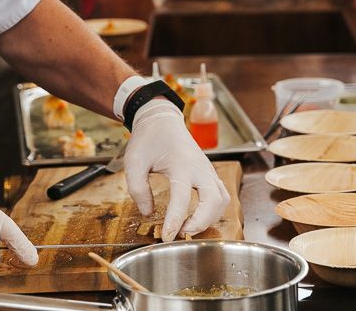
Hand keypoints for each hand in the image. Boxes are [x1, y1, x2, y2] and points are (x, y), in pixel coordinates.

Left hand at [123, 101, 229, 240]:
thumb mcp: (134, 162)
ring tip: (187, 227)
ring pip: (222, 200)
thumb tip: (148, 213)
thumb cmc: (148, 139)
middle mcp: (199, 168)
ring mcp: (207, 170)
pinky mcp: (209, 173)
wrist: (161, 119)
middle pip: (213, 201)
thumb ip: (138, 189)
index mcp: (180, 164)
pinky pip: (221, 195)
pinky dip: (214, 211)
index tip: (167, 237)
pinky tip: (197, 217)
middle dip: (200, 223)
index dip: (175, 221)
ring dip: (209, 219)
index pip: (182, 198)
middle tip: (180, 233)